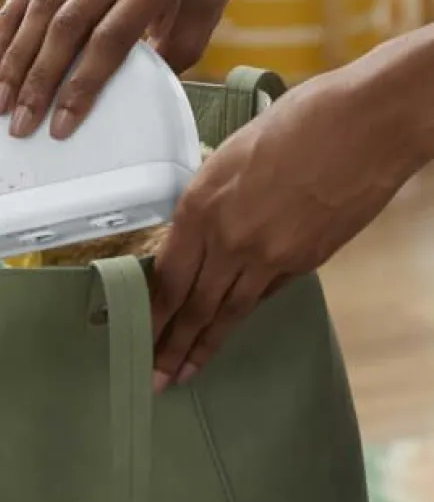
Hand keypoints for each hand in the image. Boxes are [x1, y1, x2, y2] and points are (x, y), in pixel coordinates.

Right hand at [0, 0, 257, 139]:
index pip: (110, 40)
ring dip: (14, 57)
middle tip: (18, 123)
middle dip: (38, 80)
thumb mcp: (204, 20)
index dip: (81, 86)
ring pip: (40, 4)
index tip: (60, 126)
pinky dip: (8, 21)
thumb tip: (123, 99)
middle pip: (66, 25)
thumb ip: (166, 61)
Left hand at [150, 65, 420, 391]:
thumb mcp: (228, 156)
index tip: (137, 335)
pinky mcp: (306, 262)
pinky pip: (265, 295)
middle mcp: (230, 241)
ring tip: (185, 374)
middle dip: (171, 346)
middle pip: (193, 306)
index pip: (166, 277)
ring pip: (229, 312)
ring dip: (203, 346)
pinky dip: (242, 314)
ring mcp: (271, 257)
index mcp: (200, 207)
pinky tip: (230, 327)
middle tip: (155, 379)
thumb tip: (196, 233)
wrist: (364, 125)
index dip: (150, 313)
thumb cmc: (295, 122)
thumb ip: (207, 201)